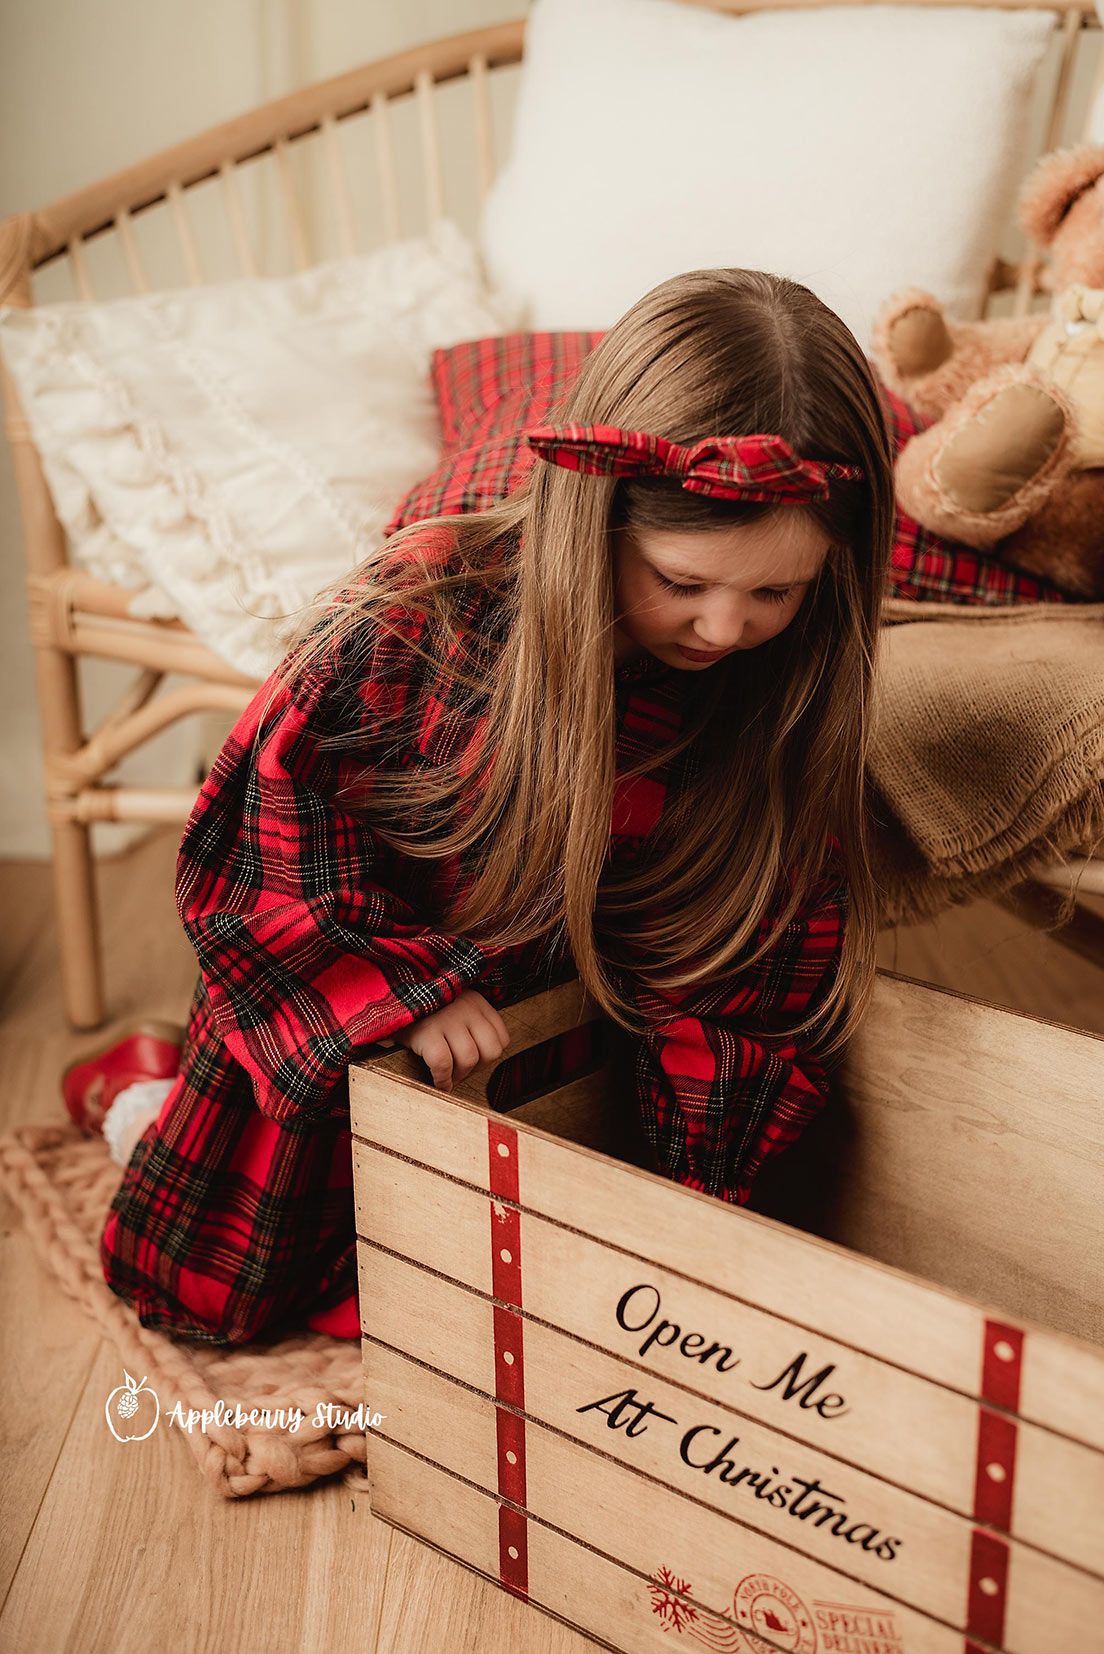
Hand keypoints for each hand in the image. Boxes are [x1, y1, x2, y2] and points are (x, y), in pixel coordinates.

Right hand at [392, 989, 510, 1091]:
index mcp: (476, 1002)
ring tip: (446, 1078)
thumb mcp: (452, 1010)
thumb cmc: (421, 1014)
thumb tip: (481, 1064)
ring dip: (457, 1077)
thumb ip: (470, 1028)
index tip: (470, 1063)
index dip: (486, 1058)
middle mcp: (466, 1008)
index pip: (501, 1039)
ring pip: (469, 1059)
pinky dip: (441, 1079)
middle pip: (490, 1052)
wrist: (385, 996)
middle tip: (458, 1072)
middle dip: (475, 1069)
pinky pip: (443, 1064)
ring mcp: (447, 1019)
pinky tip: (437, 1082)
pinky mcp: (426, 1031)